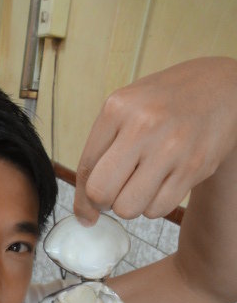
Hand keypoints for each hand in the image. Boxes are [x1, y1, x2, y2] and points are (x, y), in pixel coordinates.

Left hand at [74, 57, 236, 224]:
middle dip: (102, 203)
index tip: (86, 212)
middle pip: (101, 193)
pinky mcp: (193, 167)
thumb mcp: (126, 110)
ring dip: (130, 205)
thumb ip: (100, 150)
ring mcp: (171, 147)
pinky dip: (154, 206)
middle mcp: (143, 125)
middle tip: (112, 197)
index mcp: (117, 108)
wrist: (221, 89)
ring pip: (128, 208)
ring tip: (139, 186)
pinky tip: (160, 186)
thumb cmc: (164, 104)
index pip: (85, 169)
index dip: (82, 200)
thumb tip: (84, 208)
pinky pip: (157, 210)